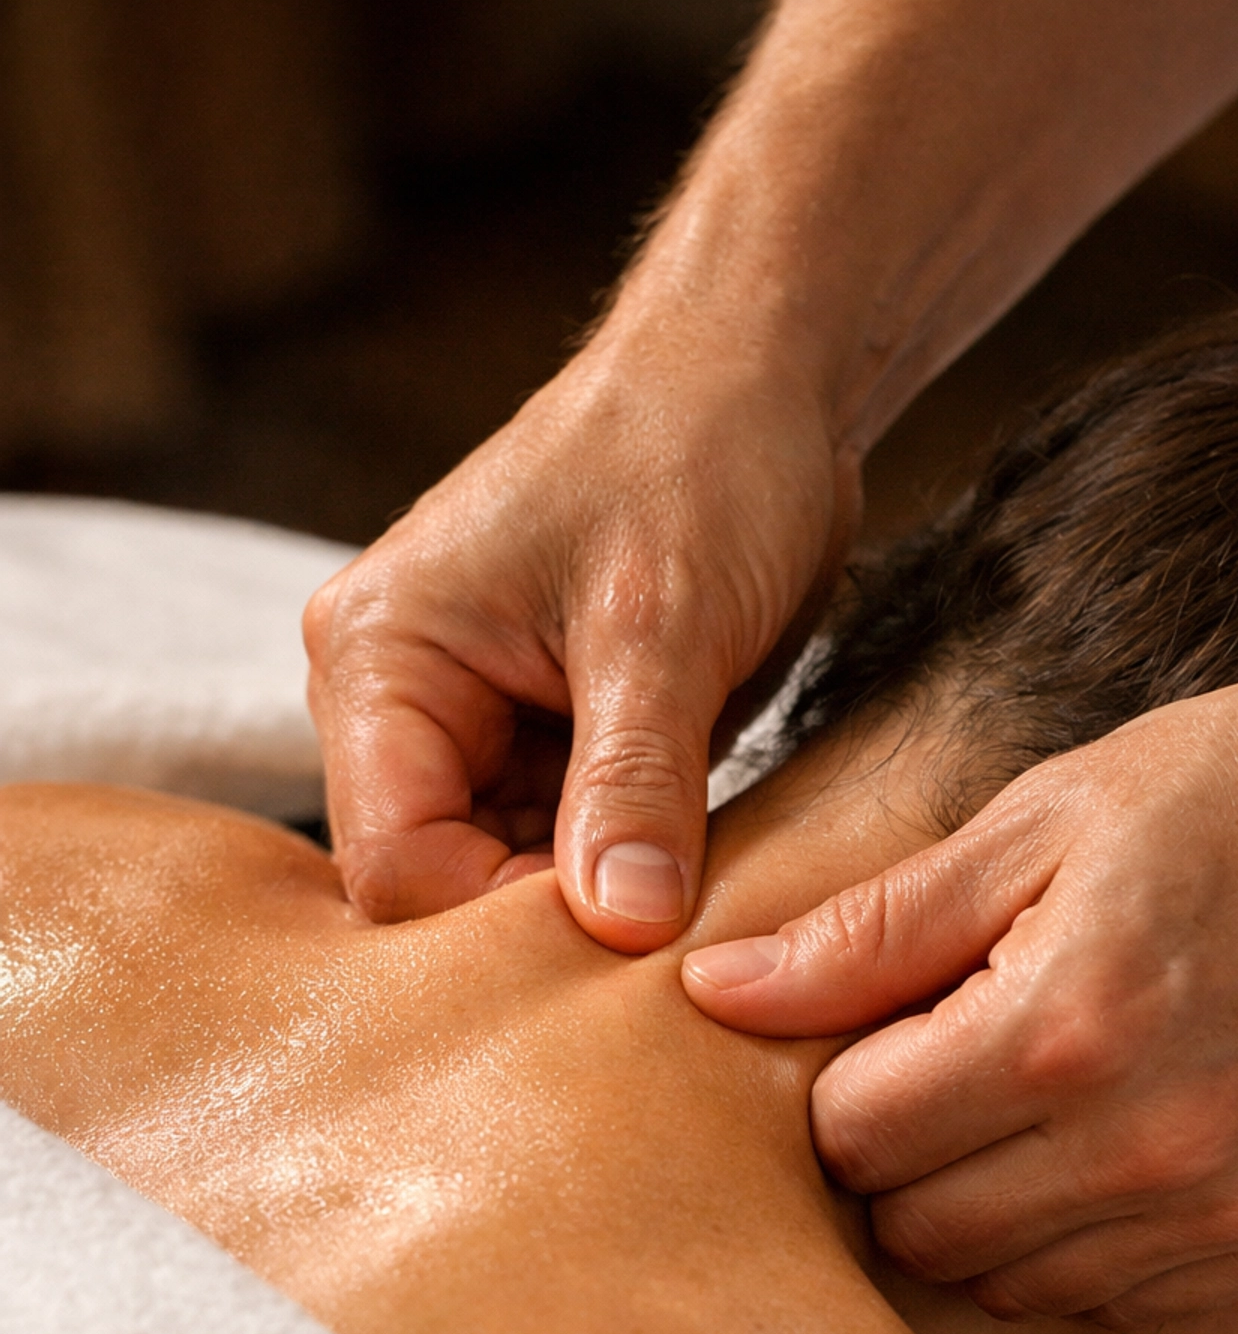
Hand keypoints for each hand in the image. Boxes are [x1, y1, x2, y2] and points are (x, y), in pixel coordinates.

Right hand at [304, 316, 858, 946]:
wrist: (760, 381)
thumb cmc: (697, 457)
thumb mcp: (667, 629)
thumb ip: (636, 785)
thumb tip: (622, 927)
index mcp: (380, 658)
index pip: (397, 862)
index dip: (500, 924)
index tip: (625, 944)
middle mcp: (397, 699)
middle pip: (439, 882)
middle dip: (546, 923)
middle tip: (665, 952)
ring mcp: (470, 724)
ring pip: (505, 876)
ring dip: (595, 904)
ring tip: (691, 909)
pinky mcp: (542, 738)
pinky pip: (565, 845)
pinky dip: (625, 871)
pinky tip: (692, 878)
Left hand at [683, 632, 1237, 1321]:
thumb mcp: (1044, 818)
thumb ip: (872, 929)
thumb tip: (713, 991)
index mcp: (1060, 1030)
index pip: (852, 1139)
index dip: (842, 1084)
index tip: (882, 1031)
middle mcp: (1143, 1150)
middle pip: (916, 1232)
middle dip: (896, 1156)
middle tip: (943, 1067)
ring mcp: (1226, 1214)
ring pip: (1010, 1282)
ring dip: (984, 1208)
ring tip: (1030, 1102)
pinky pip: (1121, 1297)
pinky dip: (1084, 1240)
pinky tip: (1113, 1143)